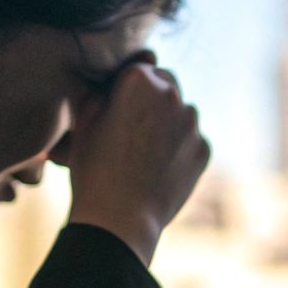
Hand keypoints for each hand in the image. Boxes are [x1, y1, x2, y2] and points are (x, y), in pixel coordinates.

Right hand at [52, 56, 208, 264]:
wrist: (119, 219)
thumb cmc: (94, 169)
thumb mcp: (83, 123)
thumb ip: (100, 93)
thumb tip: (111, 86)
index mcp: (139, 81)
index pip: (138, 68)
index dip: (126, 87)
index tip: (116, 106)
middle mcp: (172, 95)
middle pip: (165, 83)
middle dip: (152, 98)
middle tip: (132, 125)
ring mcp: (192, 123)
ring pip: (181, 111)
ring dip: (168, 121)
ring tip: (144, 149)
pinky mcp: (203, 149)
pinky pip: (192, 139)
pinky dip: (179, 147)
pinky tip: (158, 167)